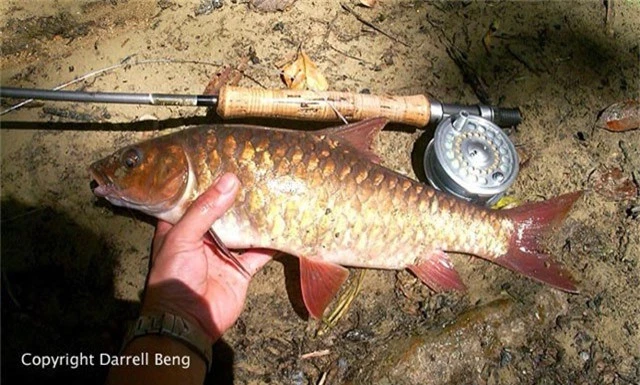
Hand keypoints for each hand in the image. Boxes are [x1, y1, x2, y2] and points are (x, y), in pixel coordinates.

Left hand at [141, 173, 273, 341]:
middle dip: (236, 197)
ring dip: (256, 217)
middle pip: (222, 212)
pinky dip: (272, 243)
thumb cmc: (174, 276)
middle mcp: (203, 238)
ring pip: (244, 230)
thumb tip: (231, 180)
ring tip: (272, 194)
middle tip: (256, 173)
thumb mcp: (183, 236)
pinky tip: (284, 227)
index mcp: (181, 227)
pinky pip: (259, 253)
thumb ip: (206, 209)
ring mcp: (224, 254)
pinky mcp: (241, 270)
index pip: (194, 198)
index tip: (225, 161)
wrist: (187, 320)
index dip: (207, 182)